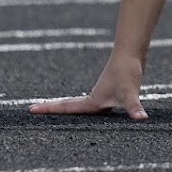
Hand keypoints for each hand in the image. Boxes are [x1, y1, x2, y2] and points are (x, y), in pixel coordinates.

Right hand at [29, 54, 147, 120]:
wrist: (131, 53)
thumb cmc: (128, 72)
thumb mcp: (130, 93)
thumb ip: (134, 108)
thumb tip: (142, 119)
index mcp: (93, 102)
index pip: (66, 108)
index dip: (48, 110)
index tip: (30, 110)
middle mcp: (94, 99)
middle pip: (68, 106)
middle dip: (51, 110)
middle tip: (33, 111)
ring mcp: (101, 95)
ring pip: (80, 105)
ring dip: (67, 109)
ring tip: (53, 113)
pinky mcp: (111, 92)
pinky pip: (94, 104)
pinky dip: (87, 109)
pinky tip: (93, 113)